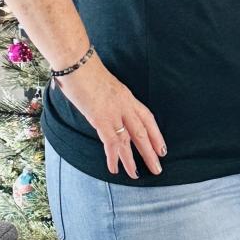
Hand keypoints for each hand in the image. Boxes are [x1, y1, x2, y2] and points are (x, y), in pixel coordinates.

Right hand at [54, 55, 165, 179]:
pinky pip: (111, 142)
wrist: (77, 64)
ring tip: (136, 175)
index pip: (148, 118)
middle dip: (150, 152)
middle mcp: (125, 106)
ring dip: (132, 160)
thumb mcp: (105, 85)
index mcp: (128, 97)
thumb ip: (109, 98)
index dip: (156, 135)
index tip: (162, 149)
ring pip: (129, 140)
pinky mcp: (101, 118)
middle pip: (143, 132)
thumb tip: (102, 106)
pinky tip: (114, 169)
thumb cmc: (86, 72)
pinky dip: (113, 157)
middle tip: (157, 168)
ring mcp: (114, 112)